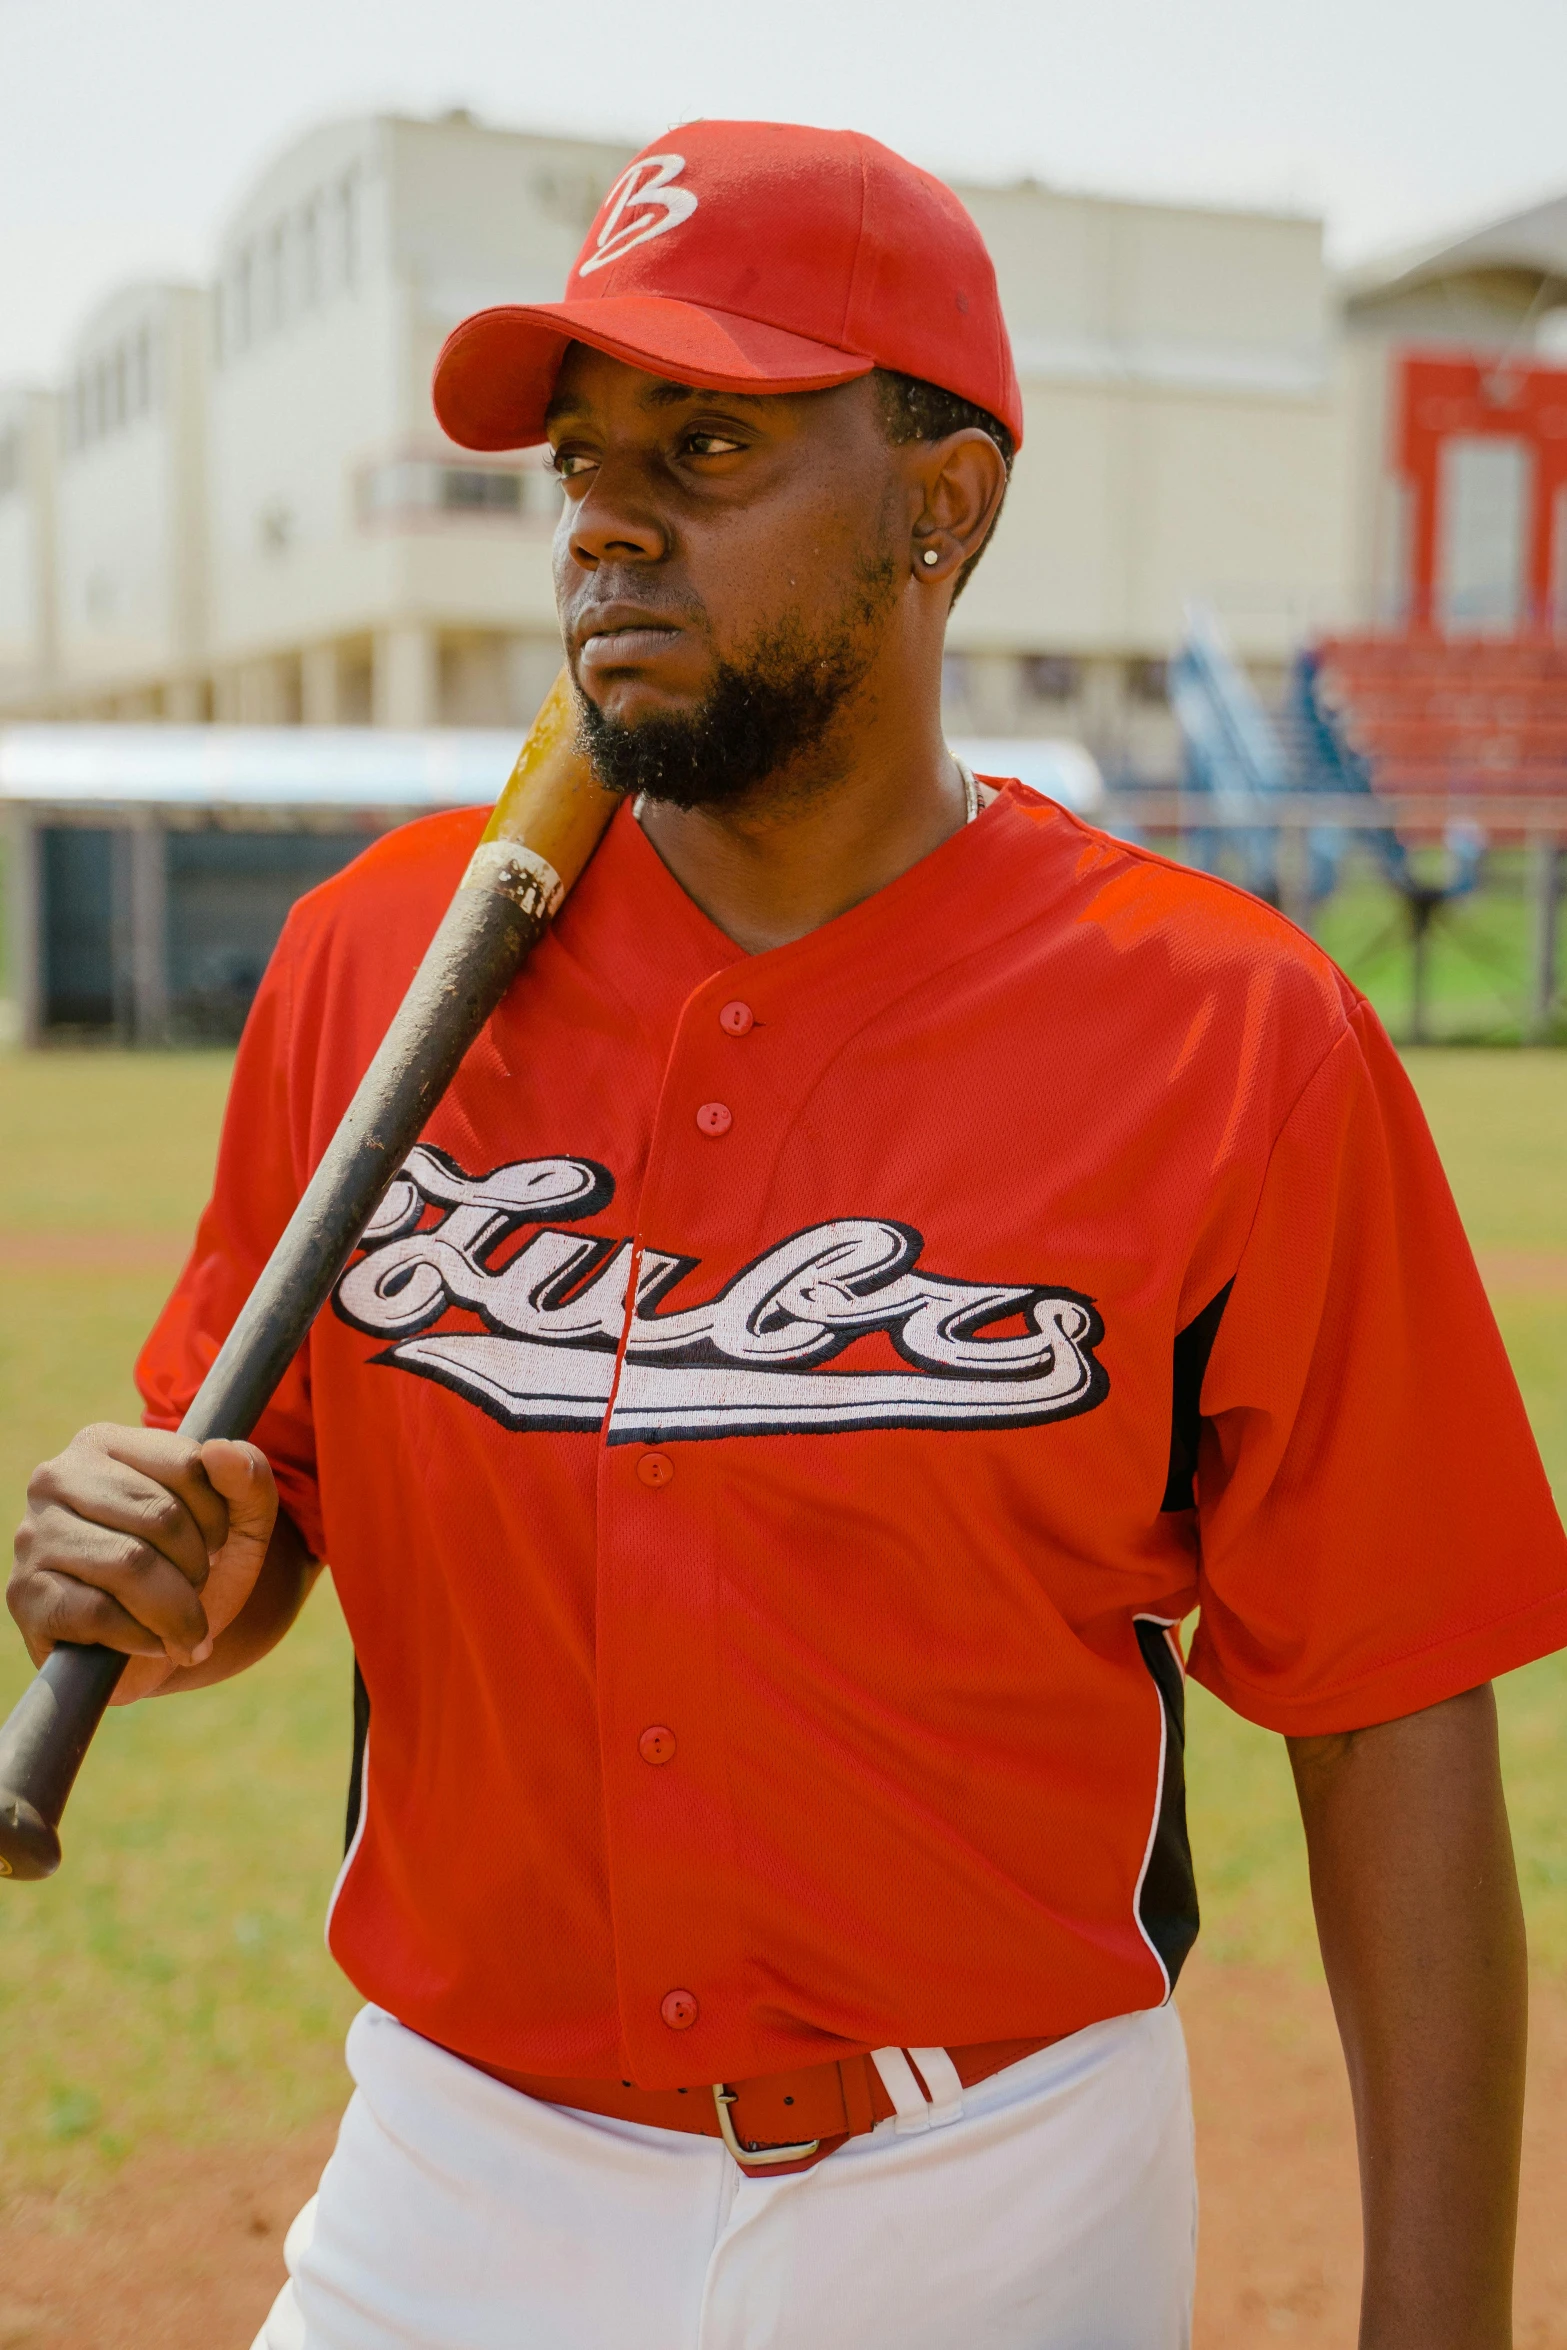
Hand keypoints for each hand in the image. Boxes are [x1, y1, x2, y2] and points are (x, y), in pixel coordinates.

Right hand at [10, 1425, 279, 1702]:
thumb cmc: (191, 1569)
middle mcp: (58, 1478)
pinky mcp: (24, 1594)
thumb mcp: (241, 1523)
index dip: (219, 1517)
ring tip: (183, 1624)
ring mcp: (34, 1535)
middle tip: (196, 1588)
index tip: (216, 1544)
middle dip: (197, 1566)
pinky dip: (141, 1636)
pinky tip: (149, 1642)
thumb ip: (247, 1477)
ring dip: (176, 1607)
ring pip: (129, 1564)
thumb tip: (221, 1451)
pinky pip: (98, 1613)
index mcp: (106, 1443)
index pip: (187, 1465)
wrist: (154, 1648)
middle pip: (160, 1516)